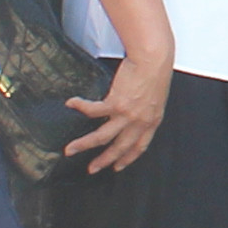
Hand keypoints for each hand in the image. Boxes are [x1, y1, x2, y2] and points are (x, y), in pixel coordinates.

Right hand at [70, 54, 168, 174]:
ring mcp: (127, 115)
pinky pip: (92, 110)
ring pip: (102, 137)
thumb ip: (145, 107)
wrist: (154, 59)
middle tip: (92, 169)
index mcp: (151, 121)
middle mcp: (139, 122)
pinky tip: (71, 104)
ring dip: (84, 145)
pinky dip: (80, 106)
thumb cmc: (156, 71)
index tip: (118, 166)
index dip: (128, 158)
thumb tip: (133, 109)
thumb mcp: (156, 96)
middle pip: (119, 147)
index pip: (139, 146)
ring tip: (70, 150)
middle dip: (104, 160)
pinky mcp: (115, 103)